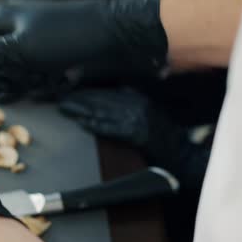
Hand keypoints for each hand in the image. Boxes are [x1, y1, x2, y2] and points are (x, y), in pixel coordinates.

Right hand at [0, 0, 167, 101]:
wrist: (116, 37)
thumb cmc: (68, 39)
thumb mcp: (21, 49)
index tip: (4, 80)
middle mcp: (8, 31)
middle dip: (8, 80)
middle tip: (30, 78)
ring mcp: (27, 45)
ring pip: (10, 77)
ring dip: (29, 84)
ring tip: (51, 77)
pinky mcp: (44, 58)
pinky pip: (30, 78)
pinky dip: (44, 83)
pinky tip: (61, 78)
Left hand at [59, 88, 209, 189]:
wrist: (180, 151)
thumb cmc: (162, 133)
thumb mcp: (147, 109)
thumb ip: (131, 98)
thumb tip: (112, 92)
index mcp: (137, 96)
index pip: (107, 91)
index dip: (87, 91)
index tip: (71, 90)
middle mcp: (136, 104)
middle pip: (101, 99)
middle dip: (80, 99)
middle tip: (62, 99)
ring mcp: (136, 118)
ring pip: (102, 112)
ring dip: (82, 110)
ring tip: (65, 109)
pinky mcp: (136, 133)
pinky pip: (111, 128)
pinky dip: (96, 125)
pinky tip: (83, 123)